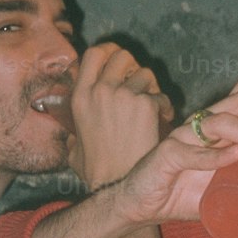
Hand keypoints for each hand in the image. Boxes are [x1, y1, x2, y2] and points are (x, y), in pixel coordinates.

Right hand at [67, 42, 174, 188]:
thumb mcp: (74, 147)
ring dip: (150, 88)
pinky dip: (164, 107)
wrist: (116, 185)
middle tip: (138, 85)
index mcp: (80, 97)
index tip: (117, 63)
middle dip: (132, 67)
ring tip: (151, 108)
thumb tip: (73, 132)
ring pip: (145, 74)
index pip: (93, 54)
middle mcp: (100, 90)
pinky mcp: (146, 105)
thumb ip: (74, 133)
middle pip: (121, 56)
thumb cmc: (97, 171)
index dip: (108, 53)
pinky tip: (161, 121)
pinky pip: (160, 96)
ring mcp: (123, 96)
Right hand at [113, 72, 237, 224]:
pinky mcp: (167, 155)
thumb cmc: (187, 192)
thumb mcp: (230, 194)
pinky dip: (215, 155)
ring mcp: (185, 138)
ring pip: (220, 121)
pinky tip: (235, 157)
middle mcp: (204, 125)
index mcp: (221, 125)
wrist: (142, 206)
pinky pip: (191, 152)